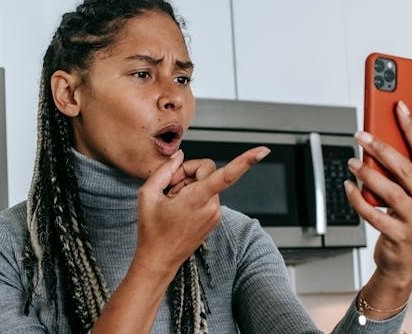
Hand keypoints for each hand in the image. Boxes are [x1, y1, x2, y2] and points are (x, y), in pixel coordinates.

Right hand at [133, 147, 270, 276]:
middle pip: (207, 171)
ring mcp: (215, 214)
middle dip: (187, 172)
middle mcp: (212, 207)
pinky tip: (179, 207)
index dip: (246, 161)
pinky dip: (194, 195)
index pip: (227, 175)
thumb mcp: (147, 195)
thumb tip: (180, 156)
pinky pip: (208, 194)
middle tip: (169, 187)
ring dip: (189, 185)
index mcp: (197, 200)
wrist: (159, 260)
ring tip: (172, 201)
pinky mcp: (215, 218)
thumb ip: (164, 170)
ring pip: (207, 182)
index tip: (264, 151)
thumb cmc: (151, 230)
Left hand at [345, 101, 411, 286]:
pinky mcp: (399, 235)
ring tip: (352, 161)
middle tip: (362, 134)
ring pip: (389, 190)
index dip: (411, 127)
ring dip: (367, 173)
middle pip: (405, 169)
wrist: (406, 262)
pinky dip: (358, 199)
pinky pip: (374, 214)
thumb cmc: (411, 221)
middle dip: (382, 148)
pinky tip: (348, 187)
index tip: (399, 106)